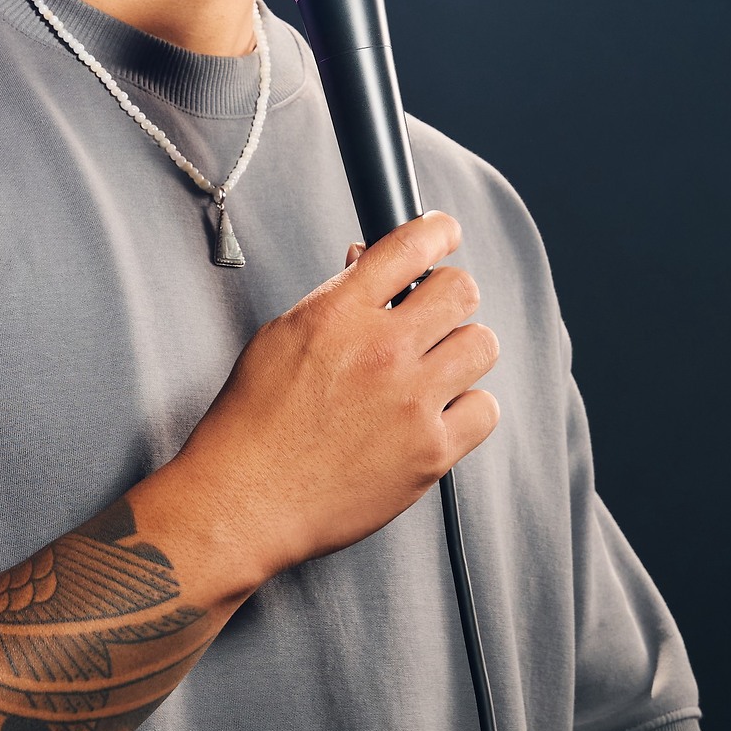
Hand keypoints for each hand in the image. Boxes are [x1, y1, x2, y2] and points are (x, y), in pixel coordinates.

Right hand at [167, 212, 499, 594]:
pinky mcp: (431, 452)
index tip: (444, 234)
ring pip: (481, 345)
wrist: (245, 499)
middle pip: (460, 290)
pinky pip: (485, 409)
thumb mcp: (281, 336)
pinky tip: (437, 413)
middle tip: (435, 312)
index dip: (437, 231)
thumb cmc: (253, 423)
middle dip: (449, 294)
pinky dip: (467, 408)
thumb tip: (368, 265)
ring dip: (461, 350)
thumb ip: (334, 298)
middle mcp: (381, 350)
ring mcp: (411, 401)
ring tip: (434, 368)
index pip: (410, 245)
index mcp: (339, 313)